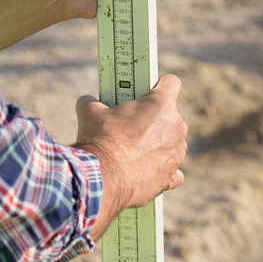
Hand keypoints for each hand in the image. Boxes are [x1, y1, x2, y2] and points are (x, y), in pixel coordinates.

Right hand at [74, 74, 187, 235]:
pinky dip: (163, 170)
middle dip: (155, 117)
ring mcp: (176, 153)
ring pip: (174, 142)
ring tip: (138, 148)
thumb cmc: (100, 139)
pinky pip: (174, 171)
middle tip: (134, 122)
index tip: (148, 90)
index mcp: (160, 104)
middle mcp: (176, 127)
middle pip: (171, 115)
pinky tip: (147, 169)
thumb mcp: (90, 112)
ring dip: (162, 143)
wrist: (102, 179)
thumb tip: (86, 101)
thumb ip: (93, 102)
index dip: (160, 84)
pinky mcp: (171, 177)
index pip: (172, 82)